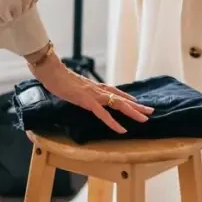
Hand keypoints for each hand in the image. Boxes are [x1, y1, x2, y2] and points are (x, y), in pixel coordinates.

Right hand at [28, 52, 152, 133]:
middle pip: (122, 98)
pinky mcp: (87, 101)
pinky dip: (113, 123)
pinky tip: (122, 130)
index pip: (116, 92)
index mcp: (95, 86)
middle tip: (150, 111)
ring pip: (118, 104)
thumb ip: (80, 90)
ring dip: (132, 112)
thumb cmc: (58, 78)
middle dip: (137, 106)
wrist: (51, 71)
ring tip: (144, 119)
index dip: (127, 98)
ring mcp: (94, 95)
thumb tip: (79, 93)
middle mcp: (98, 90)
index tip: (138, 102)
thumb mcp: (73, 86)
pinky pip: (103, 114)